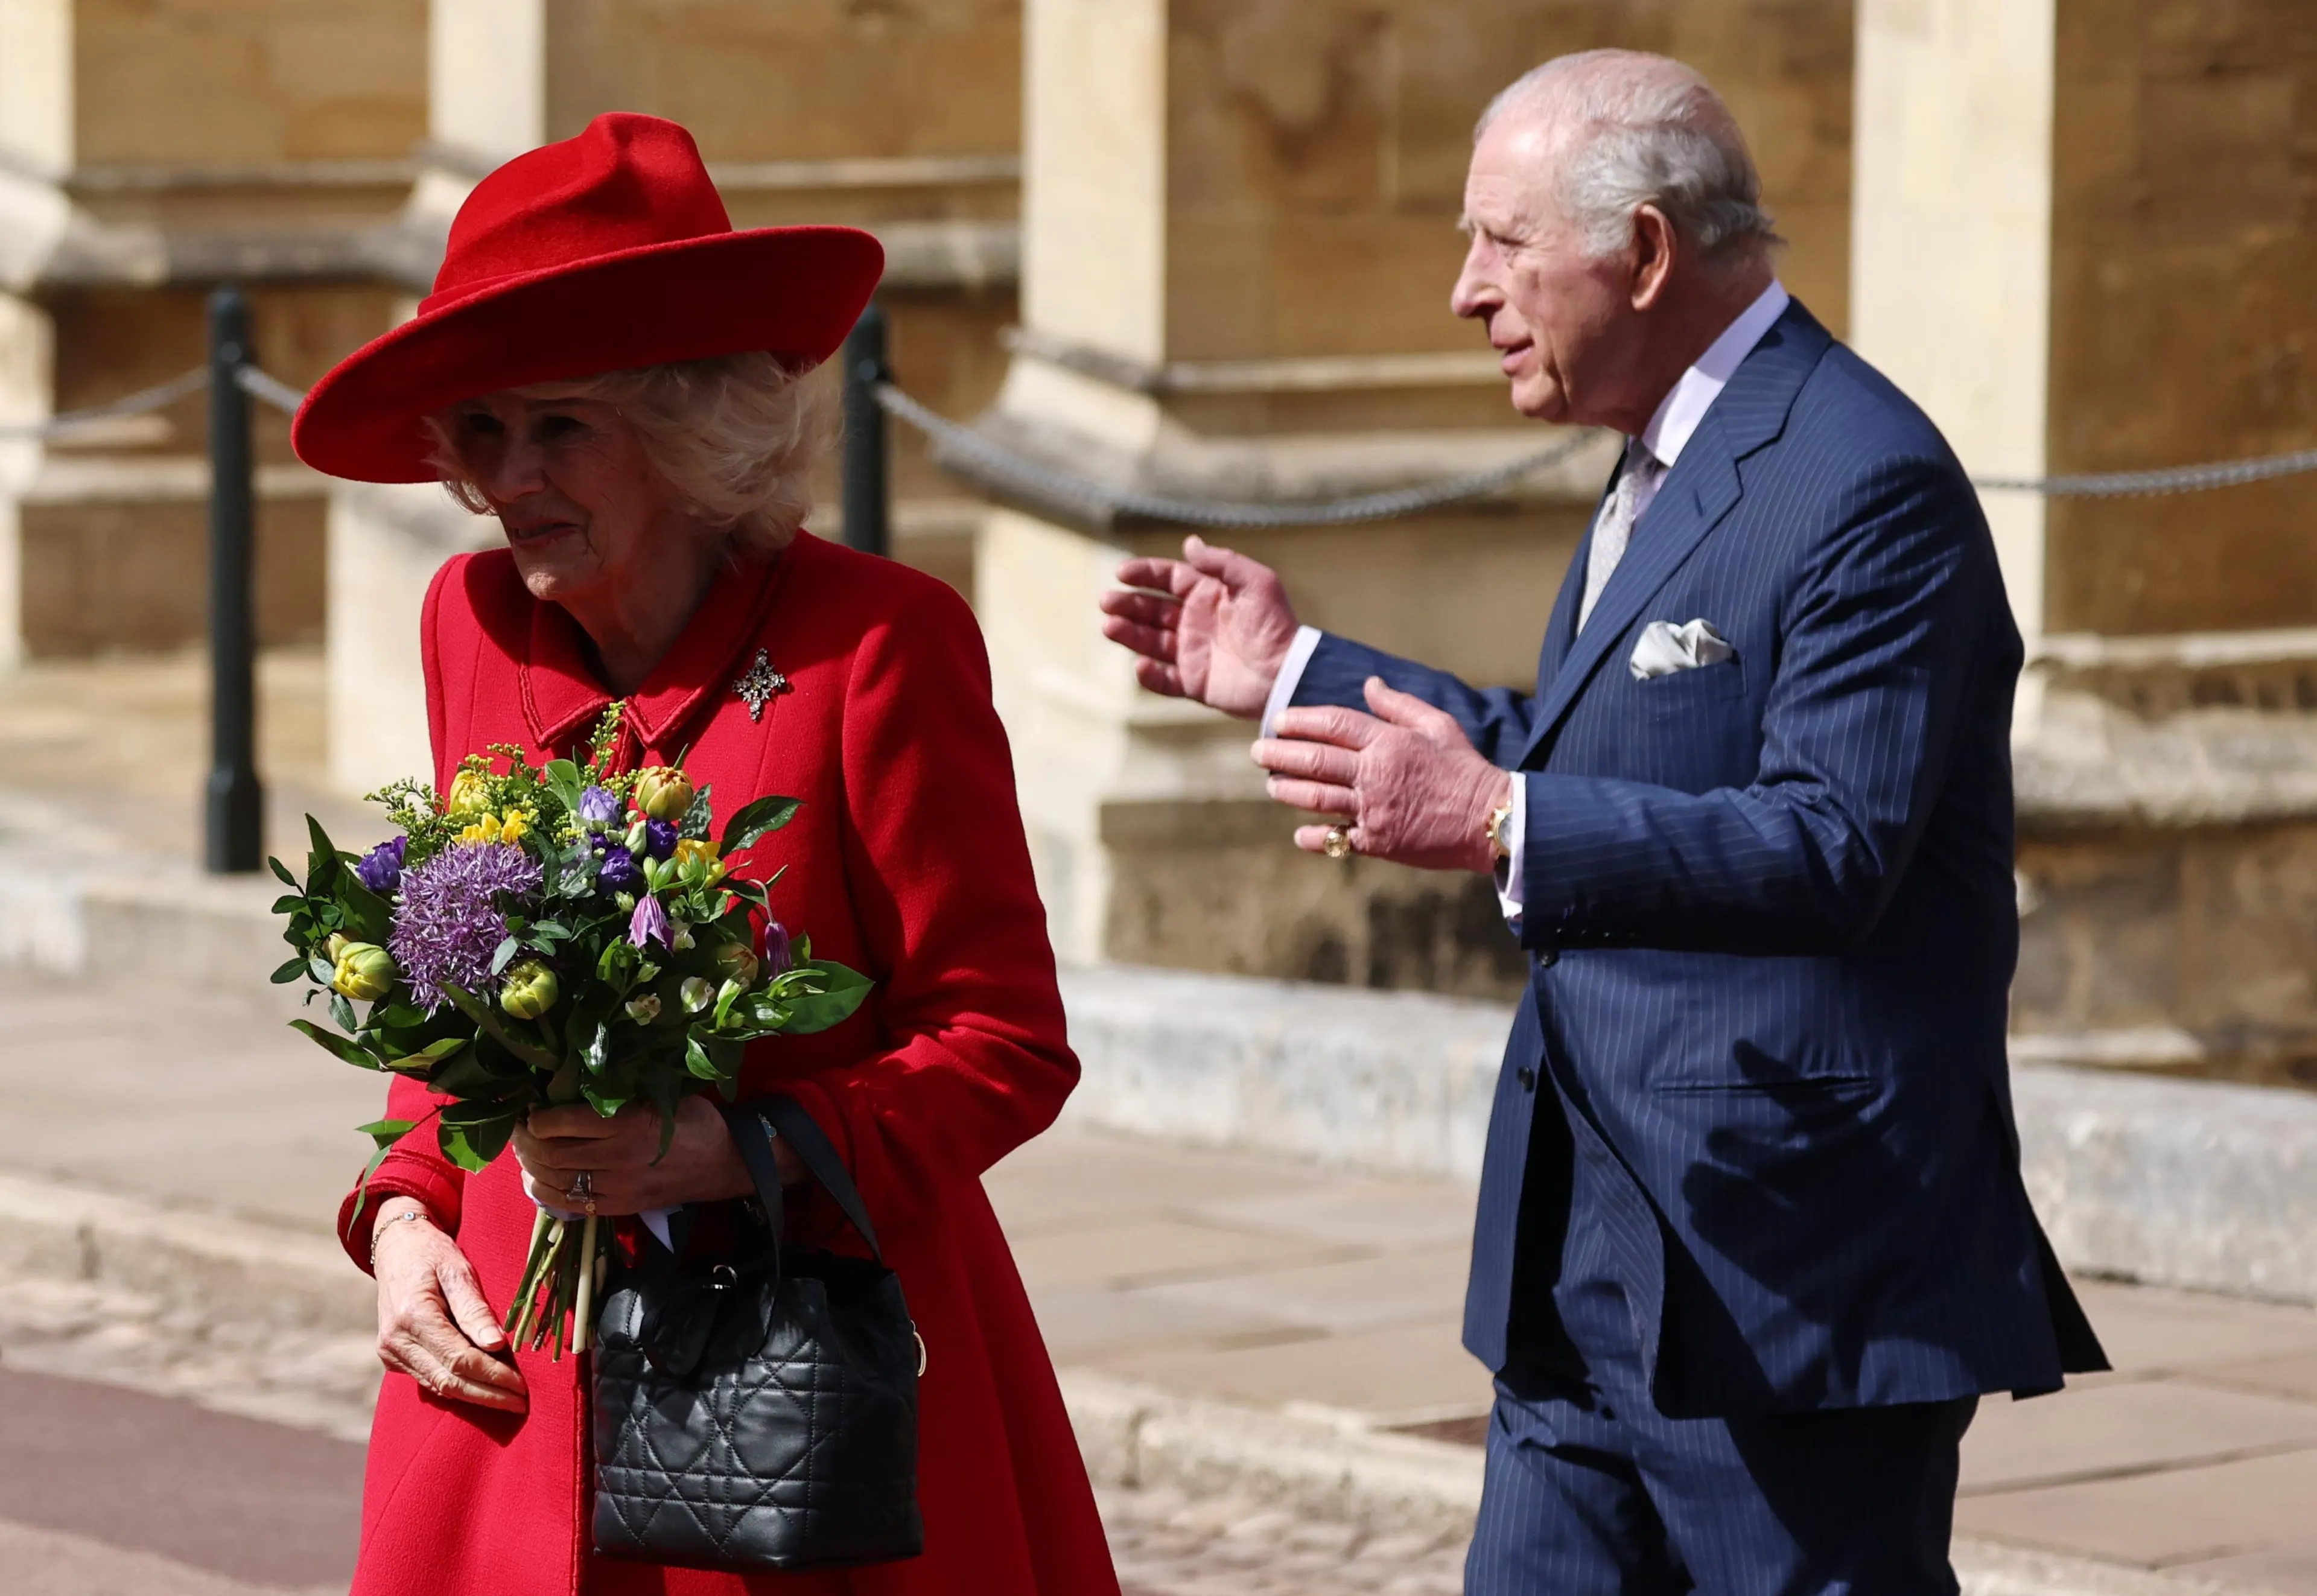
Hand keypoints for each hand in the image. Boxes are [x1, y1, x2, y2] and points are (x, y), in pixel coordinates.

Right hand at [371, 1207, 527, 1411]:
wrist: (395, 1247)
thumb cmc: (432, 1253)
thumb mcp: (458, 1270)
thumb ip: (475, 1308)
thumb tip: (497, 1344)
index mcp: (413, 1316)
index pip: (460, 1360)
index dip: (493, 1376)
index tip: (522, 1386)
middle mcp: (396, 1340)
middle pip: (448, 1381)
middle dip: (488, 1395)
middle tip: (522, 1403)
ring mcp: (390, 1352)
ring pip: (438, 1386)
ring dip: (475, 1395)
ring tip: (508, 1399)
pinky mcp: (392, 1357)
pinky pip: (428, 1379)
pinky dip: (456, 1386)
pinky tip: (483, 1388)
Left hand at [511, 1096, 796, 1213]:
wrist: (725, 1161)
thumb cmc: (692, 1119)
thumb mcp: (658, 1094)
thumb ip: (616, 1094)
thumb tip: (567, 1086)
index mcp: (627, 1121)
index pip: (559, 1122)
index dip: (535, 1118)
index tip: (531, 1109)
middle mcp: (618, 1156)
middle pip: (550, 1154)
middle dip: (525, 1143)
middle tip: (519, 1131)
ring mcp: (618, 1186)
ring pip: (556, 1180)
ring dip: (531, 1167)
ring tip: (526, 1153)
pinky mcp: (620, 1207)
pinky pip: (571, 1204)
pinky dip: (545, 1193)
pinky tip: (537, 1180)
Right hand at [1099, 535, 1301, 717]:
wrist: (1289, 672)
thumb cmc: (1276, 624)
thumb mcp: (1256, 582)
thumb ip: (1222, 563)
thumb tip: (1189, 543)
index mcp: (1209, 594)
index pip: (1168, 578)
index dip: (1144, 574)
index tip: (1121, 573)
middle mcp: (1196, 621)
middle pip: (1152, 609)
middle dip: (1128, 604)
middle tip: (1107, 602)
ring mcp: (1193, 652)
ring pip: (1151, 641)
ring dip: (1129, 634)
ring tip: (1110, 627)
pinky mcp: (1195, 682)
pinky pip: (1165, 679)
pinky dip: (1150, 675)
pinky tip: (1141, 665)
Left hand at [1254, 677, 1510, 872]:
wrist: (1491, 819)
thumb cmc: (1465, 768)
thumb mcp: (1438, 725)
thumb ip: (1399, 705)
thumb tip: (1369, 684)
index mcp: (1389, 741)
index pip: (1334, 724)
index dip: (1301, 720)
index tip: (1278, 721)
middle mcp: (1376, 773)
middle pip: (1315, 759)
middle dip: (1280, 754)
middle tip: (1257, 752)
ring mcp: (1375, 809)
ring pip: (1318, 797)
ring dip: (1288, 791)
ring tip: (1272, 785)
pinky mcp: (1380, 842)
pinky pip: (1338, 839)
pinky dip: (1316, 837)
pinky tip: (1300, 835)